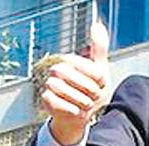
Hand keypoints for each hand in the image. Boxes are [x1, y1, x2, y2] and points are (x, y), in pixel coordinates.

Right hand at [41, 22, 110, 145]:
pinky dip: (72, 110)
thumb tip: (97, 25)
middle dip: (90, 90)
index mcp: (70, 61)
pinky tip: (77, 111)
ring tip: (86, 104)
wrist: (80, 115)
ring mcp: (50, 84)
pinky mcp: (46, 99)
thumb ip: (98, 48)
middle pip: (72, 76)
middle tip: (94, 96)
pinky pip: (57, 103)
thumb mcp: (99, 70)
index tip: (102, 84)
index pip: (85, 65)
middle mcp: (57, 70)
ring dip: (82, 101)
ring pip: (64, 89)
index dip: (97, 77)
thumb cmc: (90, 92)